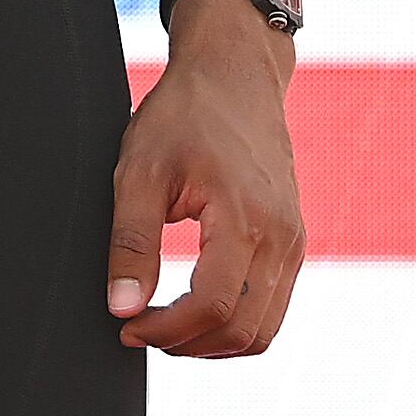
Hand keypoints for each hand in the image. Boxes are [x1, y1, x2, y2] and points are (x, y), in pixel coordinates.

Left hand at [105, 0, 305, 358]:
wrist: (234, 70)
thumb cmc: (185, 112)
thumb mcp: (141, 168)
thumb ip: (132, 243)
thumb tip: (123, 309)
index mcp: (244, 216)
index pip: (213, 306)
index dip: (167, 331)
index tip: (129, 327)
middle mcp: (280, 235)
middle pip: (243, 331)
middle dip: (188, 344)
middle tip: (142, 330)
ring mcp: (293, 239)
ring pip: (263, 327)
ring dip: (214, 341)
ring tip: (167, 325)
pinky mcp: (293, 238)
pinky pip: (272, 304)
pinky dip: (236, 320)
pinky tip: (197, 305)